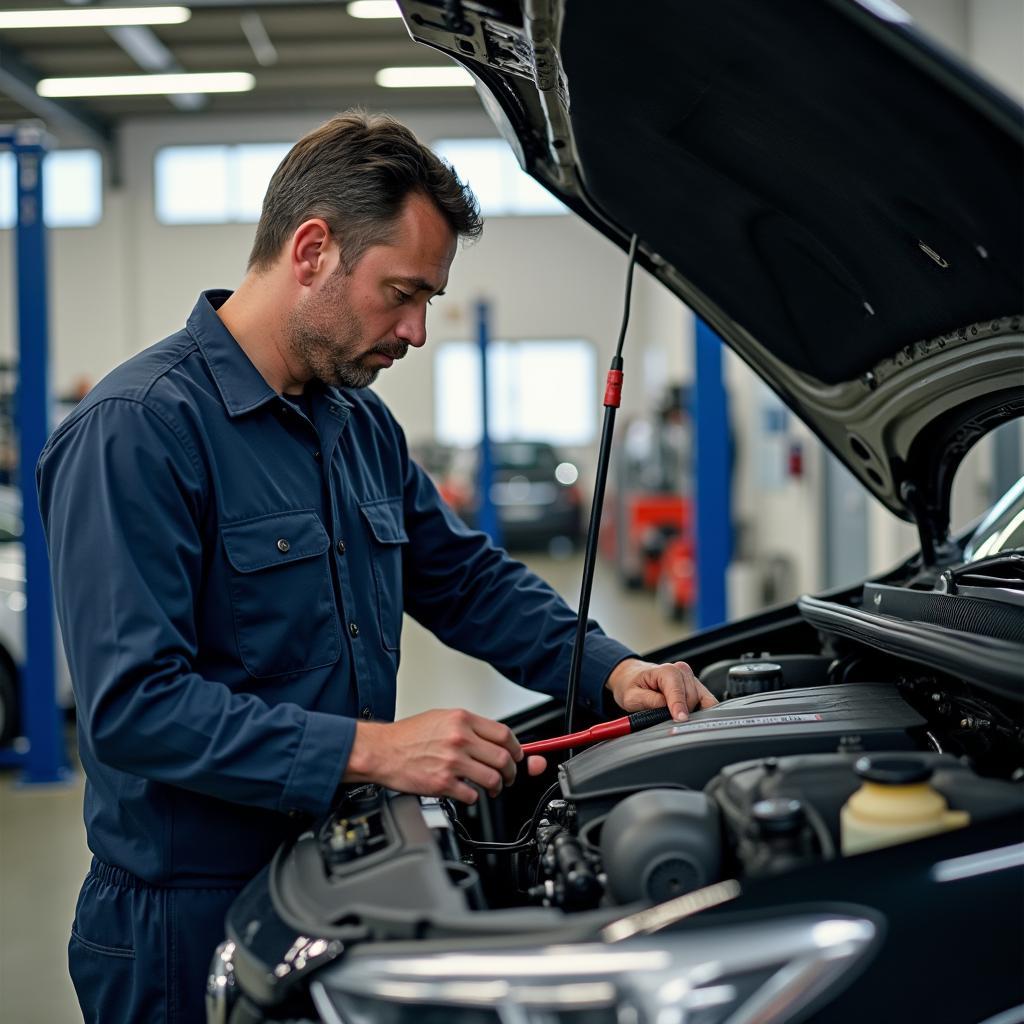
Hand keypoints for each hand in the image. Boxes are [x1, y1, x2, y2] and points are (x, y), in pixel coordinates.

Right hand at [344, 708, 546, 803]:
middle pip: (503, 758)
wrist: (381, 751)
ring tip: (492, 788)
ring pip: (492, 778)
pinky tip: (467, 793)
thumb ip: (468, 727)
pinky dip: (474, 798)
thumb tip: (492, 740)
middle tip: (508, 776)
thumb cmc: (407, 736)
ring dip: (497, 787)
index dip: (516, 749)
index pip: (504, 734)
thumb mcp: (442, 718)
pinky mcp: (443, 783)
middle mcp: (460, 738)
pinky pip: (472, 795)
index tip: (517, 756)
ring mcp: (452, 761)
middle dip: (511, 771)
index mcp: (462, 720)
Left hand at [605, 658, 716, 721]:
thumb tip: (666, 710)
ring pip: (703, 700)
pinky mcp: (697, 687)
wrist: (634, 678)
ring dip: (695, 712)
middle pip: (692, 697)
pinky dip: (703, 711)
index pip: (678, 691)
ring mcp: (691, 678)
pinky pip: (708, 701)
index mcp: (666, 671)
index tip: (680, 719)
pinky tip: (693, 718)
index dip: (679, 706)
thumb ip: (650, 702)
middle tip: (669, 721)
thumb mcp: (632, 697)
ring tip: (680, 720)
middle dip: (683, 712)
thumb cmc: (633, 686)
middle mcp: (682, 671)